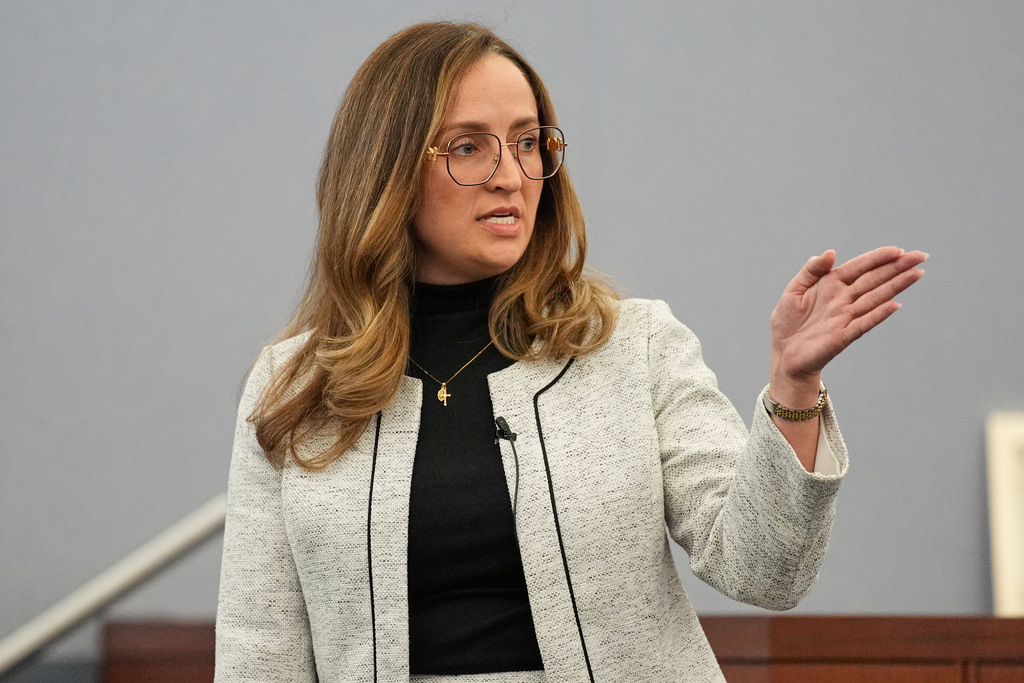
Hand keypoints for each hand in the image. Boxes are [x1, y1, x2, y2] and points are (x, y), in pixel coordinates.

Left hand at [769, 247, 926, 400]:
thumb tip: (830, 253)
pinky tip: (894, 305)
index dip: (878, 258)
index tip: (897, 250)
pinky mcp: (843, 336)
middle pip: (874, 280)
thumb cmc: (787, 322)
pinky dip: (878, 314)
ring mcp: (846, 317)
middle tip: (920, 256)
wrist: (783, 354)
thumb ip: (811, 271)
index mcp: (831, 284)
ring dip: (896, 286)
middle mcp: (844, 299)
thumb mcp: (793, 290)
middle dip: (897, 268)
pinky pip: (863, 323)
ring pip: (875, 298)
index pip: (860, 267)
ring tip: (916, 274)